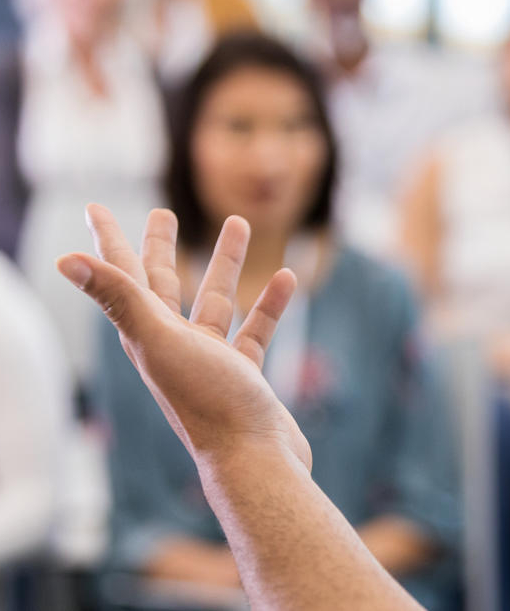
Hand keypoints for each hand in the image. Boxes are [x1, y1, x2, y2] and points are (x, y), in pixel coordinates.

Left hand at [56, 205, 311, 469]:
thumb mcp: (161, 341)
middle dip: (160, 248)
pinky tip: (286, 279)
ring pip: (216, 302)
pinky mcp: (243, 376)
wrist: (253, 460)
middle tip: (161, 214)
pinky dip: (269, 304)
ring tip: (239, 225)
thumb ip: (119, 297)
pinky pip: (255, 331)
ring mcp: (209, 362)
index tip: (94, 208)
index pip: (121, 277)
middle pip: (162, 286)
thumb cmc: (208, 403)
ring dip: (225, 264)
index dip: (106, 241)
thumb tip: (64, 260)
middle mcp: (172, 346)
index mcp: (146, 336)